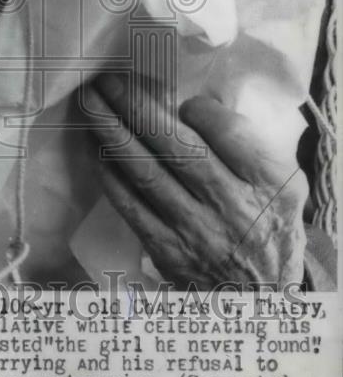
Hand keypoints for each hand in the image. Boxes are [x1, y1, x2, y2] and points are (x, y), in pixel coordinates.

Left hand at [84, 73, 307, 288]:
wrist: (261, 296)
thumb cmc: (269, 226)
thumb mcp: (285, 184)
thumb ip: (250, 146)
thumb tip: (197, 108)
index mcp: (267, 182)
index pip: (229, 134)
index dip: (199, 110)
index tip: (181, 100)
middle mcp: (231, 204)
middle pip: (176, 147)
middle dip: (135, 108)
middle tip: (106, 81)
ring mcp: (194, 229)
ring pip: (145, 172)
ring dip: (111, 133)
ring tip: (90, 105)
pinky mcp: (166, 249)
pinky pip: (130, 205)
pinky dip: (109, 175)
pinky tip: (94, 149)